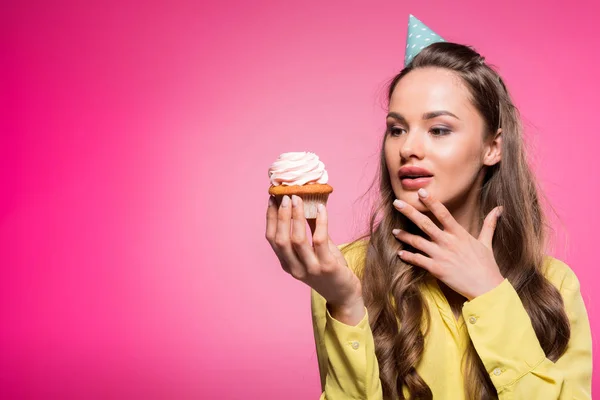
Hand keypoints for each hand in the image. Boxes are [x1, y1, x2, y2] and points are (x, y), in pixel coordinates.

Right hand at [265, 195, 363, 322]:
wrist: (345, 295)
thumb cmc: (329, 270)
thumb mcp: (314, 252)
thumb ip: (308, 232)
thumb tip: (305, 204)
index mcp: (287, 263)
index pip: (272, 239)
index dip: (271, 218)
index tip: (273, 200)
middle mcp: (295, 268)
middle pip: (281, 239)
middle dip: (281, 216)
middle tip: (286, 197)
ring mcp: (310, 269)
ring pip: (297, 240)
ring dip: (296, 216)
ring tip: (298, 199)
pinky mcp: (327, 267)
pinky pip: (320, 240)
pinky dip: (320, 221)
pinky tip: (321, 208)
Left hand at [392, 189, 503, 299]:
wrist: (487, 288)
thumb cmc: (486, 266)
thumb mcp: (486, 243)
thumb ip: (489, 224)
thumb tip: (499, 209)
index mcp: (459, 234)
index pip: (443, 213)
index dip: (431, 202)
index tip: (421, 191)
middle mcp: (448, 242)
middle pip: (425, 224)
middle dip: (410, 212)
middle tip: (397, 203)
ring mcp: (441, 256)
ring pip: (418, 242)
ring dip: (404, 236)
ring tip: (393, 230)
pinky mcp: (437, 270)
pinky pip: (419, 261)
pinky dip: (408, 256)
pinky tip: (400, 253)